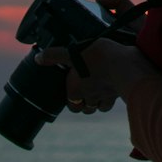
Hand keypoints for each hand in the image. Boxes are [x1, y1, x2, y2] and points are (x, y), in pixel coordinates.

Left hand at [35, 35, 158, 113]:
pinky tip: (111, 89)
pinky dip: (110, 98)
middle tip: (86, 92)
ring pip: (98, 107)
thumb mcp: (73, 52)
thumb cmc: (96, 58)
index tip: (75, 92)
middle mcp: (89, 97)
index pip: (71, 104)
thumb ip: (56, 55)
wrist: (123, 64)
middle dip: (85, 104)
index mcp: (75, 89)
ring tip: (98, 91)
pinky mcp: (118, 94)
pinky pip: (111, 102)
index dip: (72, 100)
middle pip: (85, 109)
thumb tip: (38, 58)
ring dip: (97, 103)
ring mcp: (104, 97)